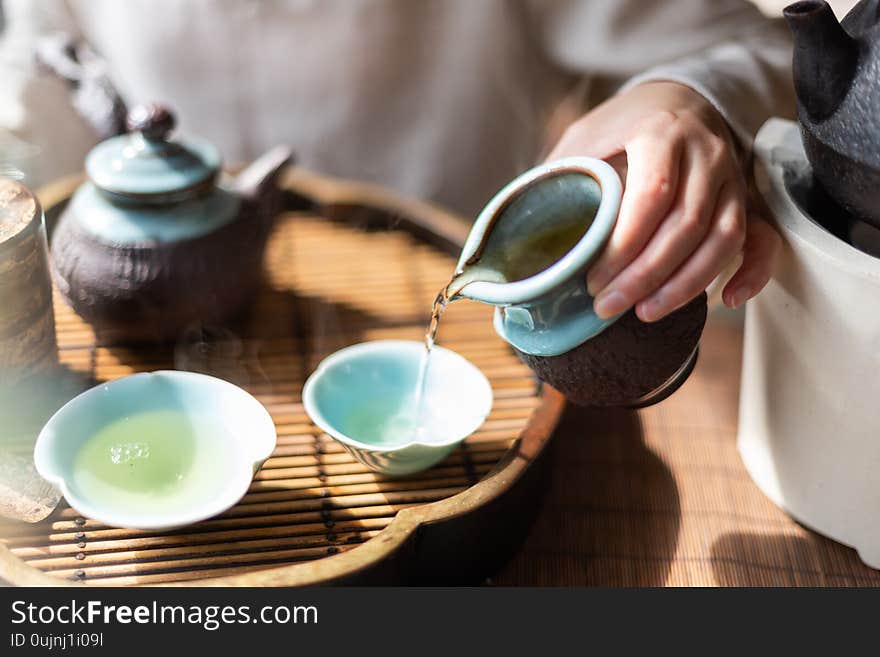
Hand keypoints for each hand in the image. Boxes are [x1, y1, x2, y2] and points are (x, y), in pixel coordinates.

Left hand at [547, 81, 779, 320]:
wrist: (680, 98)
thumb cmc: (623, 126)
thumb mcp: (584, 137)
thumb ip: (561, 176)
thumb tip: (518, 230)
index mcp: (661, 132)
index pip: (651, 196)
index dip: (623, 246)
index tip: (592, 280)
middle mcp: (706, 153)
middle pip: (686, 226)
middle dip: (645, 276)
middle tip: (608, 306)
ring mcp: (733, 177)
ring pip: (724, 238)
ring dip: (686, 285)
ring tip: (646, 313)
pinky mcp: (747, 198)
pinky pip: (763, 239)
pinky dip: (754, 273)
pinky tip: (728, 300)